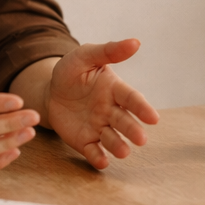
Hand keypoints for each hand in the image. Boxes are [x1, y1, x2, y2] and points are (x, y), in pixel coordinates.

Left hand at [41, 39, 159, 169]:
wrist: (50, 91)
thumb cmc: (72, 71)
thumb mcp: (85, 56)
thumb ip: (108, 51)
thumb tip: (135, 42)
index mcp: (114, 89)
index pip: (131, 99)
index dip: (142, 108)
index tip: (153, 118)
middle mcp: (111, 110)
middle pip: (124, 121)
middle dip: (133, 130)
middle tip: (141, 139)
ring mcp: (99, 127)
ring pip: (111, 138)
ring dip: (119, 146)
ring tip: (124, 153)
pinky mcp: (85, 140)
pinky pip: (93, 150)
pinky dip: (98, 157)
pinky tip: (102, 162)